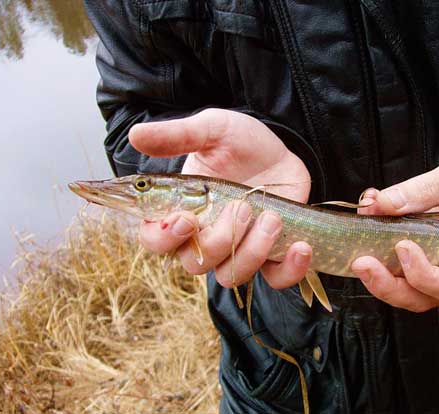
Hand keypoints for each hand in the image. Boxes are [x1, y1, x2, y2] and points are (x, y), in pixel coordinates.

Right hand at [129, 109, 312, 288]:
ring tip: (271, 218)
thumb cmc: (240, 142)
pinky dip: (289, 270)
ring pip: (232, 275)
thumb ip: (178, 136)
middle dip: (219, 239)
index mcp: (180, 211)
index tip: (186, 219)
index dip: (165, 239)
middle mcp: (205, 237)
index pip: (156, 241)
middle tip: (241, 207)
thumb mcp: (212, 130)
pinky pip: (275, 279)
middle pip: (195, 264)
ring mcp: (238, 249)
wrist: (281, 149)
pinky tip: (301, 247)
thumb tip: (136, 136)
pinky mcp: (271, 254)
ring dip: (252, 251)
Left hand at [352, 154, 438, 311]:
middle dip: (388, 286)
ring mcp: (432, 269)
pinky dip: (374, 258)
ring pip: (404, 292)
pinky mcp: (413, 260)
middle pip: (421, 297)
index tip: (403, 247)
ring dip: (377, 280)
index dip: (424, 276)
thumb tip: (379, 203)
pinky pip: (392, 271)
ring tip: (357, 258)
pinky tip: (363, 230)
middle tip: (362, 263)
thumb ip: (421, 190)